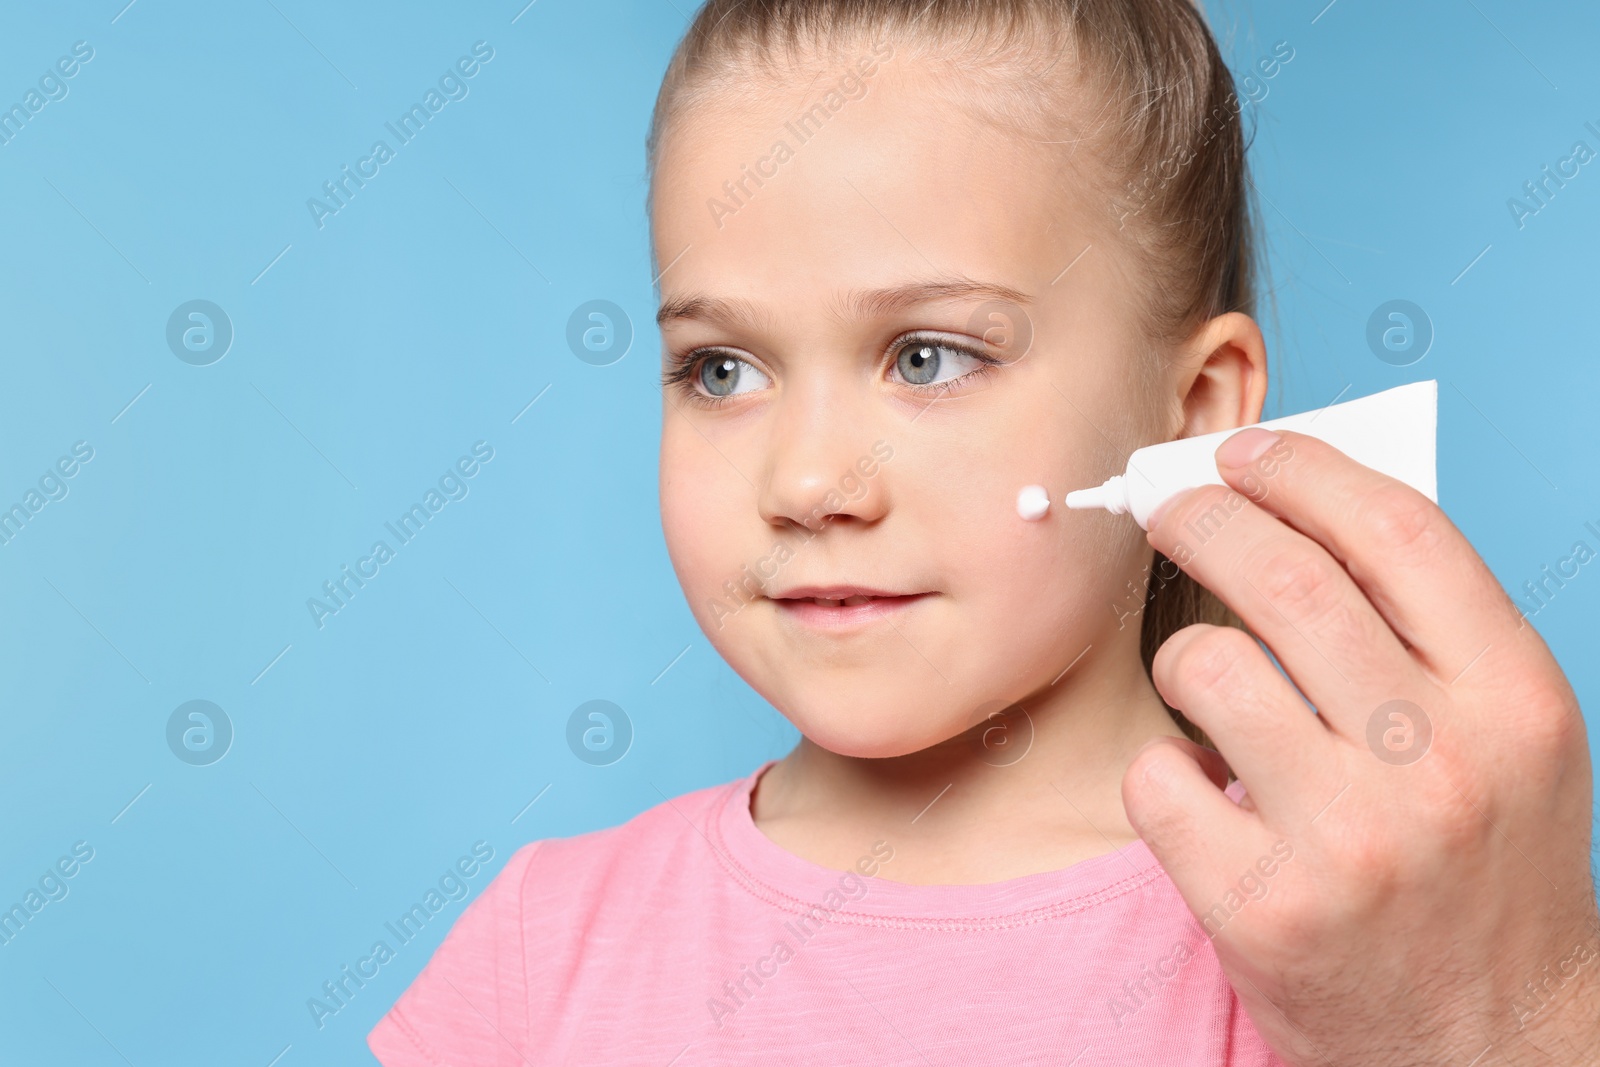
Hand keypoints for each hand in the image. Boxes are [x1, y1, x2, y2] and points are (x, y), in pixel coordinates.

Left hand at [1122, 426, 1599, 1066]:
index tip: (1242, 452)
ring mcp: (1351, 841)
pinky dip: (1160, 770)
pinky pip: (1156, 778)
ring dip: (1183, 658)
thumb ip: (1426, 628)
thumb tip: (1296, 505)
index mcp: (1515, 700)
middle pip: (1285, 580)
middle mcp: (1442, 762)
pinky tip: (1201, 794)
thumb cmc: (1482, 871)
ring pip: (1206, 667)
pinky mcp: (1263, 908)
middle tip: (1166, 507)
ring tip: (1206, 689)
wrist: (1492, 1047)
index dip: (1303, 469)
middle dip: (1203, 518)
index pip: (1397, 530)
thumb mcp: (1506, 737)